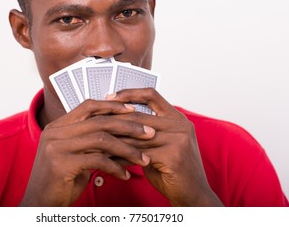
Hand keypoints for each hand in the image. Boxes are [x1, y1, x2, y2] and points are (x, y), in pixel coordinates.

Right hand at [19, 100, 151, 206]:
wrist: (39, 204)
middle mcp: (55, 132)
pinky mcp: (62, 164)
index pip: (88, 106)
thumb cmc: (61, 180)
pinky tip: (126, 175)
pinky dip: (116, 167)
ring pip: (101, 140)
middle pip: (99, 121)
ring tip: (143, 158)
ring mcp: (56, 147)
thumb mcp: (74, 154)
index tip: (133, 110)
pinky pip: (98, 160)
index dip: (112, 106)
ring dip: (127, 149)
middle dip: (128, 126)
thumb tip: (120, 130)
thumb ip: (89, 140)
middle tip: (149, 133)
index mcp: (58, 126)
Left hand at [106, 88, 223, 205]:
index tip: (110, 97)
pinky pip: (140, 154)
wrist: (193, 196)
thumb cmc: (173, 171)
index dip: (129, 93)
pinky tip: (109, 161)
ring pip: (137, 136)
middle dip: (114, 120)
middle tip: (94, 123)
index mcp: (177, 118)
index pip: (151, 95)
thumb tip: (116, 123)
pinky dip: (122, 158)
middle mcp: (181, 125)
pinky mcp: (174, 156)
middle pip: (139, 116)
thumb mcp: (161, 146)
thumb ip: (145, 133)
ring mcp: (179, 140)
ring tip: (97, 143)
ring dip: (114, 140)